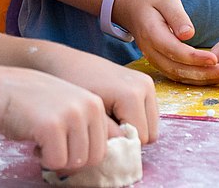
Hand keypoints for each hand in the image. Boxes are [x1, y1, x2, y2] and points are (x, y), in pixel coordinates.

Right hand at [0, 66, 116, 171]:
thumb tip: (102, 157)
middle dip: (73, 160)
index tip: (67, 148)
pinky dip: (44, 159)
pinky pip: (57, 162)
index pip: (106, 145)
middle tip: (54, 148)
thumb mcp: (68, 106)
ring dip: (58, 159)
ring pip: (77, 162)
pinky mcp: (52, 126)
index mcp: (95, 103)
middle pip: (94, 157)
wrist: (1, 89)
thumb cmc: (33, 102)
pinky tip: (35, 143)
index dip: (84, 153)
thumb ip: (86, 125)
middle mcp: (88, 106)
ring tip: (44, 142)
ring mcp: (71, 115)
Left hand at [37, 44, 159, 143]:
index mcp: (132, 95)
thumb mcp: (89, 115)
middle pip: (149, 133)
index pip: (139, 139)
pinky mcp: (146, 82)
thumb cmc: (74, 87)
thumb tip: (122, 155)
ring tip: (109, 119)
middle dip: (128, 136)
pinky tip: (115, 111)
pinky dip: (135, 118)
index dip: (120, 143)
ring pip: (150, 125)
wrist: (68, 63)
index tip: (100, 134)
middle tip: (105, 127)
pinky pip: (148, 114)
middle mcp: (145, 86)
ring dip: (133, 128)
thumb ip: (107, 134)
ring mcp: (147, 83)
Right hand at [112, 0, 218, 85]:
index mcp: (151, 33)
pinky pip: (178, 75)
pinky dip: (196, 78)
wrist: (132, 8)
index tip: (214, 58)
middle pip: (177, 68)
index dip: (194, 57)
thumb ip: (176, 15)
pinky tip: (213, 76)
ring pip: (178, 76)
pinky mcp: (160, 63)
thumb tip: (188, 34)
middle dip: (204, 73)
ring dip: (202, 79)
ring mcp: (153, 60)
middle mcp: (151, 51)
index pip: (174, 50)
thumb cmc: (151, 1)